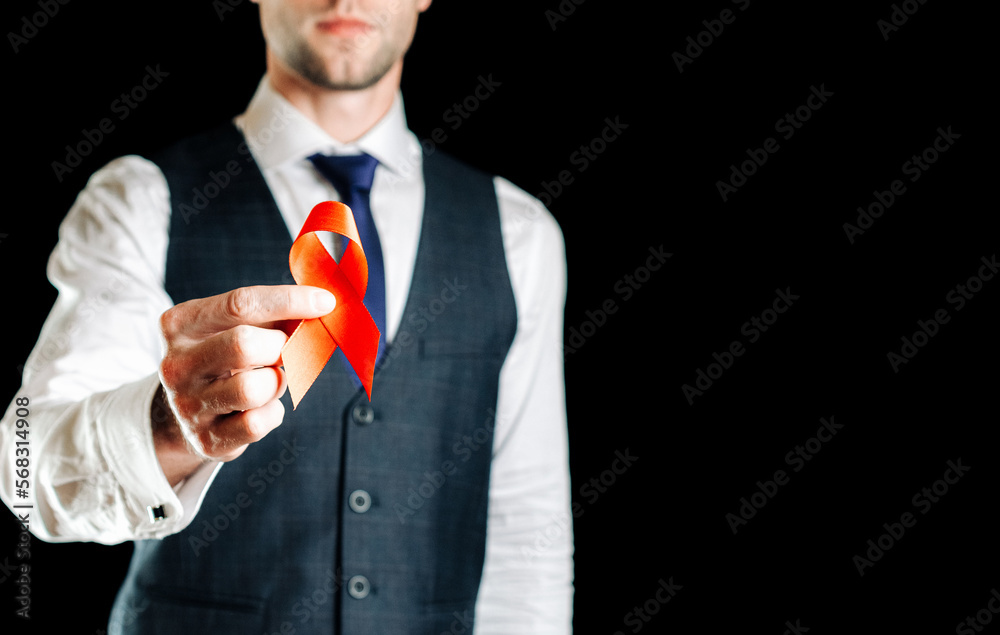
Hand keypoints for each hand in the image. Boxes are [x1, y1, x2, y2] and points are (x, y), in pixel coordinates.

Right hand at [153, 285, 335, 482]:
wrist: (188, 413)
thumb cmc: (224, 360)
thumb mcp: (234, 328)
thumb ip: (272, 315)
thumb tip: (319, 306)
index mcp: (180, 324)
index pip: (240, 304)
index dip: (289, 301)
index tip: (325, 301)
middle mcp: (176, 364)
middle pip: (244, 345)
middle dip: (279, 346)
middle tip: (285, 350)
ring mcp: (187, 405)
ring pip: (253, 389)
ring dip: (276, 382)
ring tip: (269, 380)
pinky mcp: (206, 440)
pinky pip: (257, 424)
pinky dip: (272, 412)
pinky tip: (262, 407)